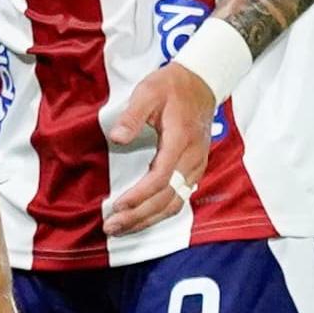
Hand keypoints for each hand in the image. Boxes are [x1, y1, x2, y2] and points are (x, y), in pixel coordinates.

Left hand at [98, 61, 216, 237]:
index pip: (161, 177)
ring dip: (148, 219)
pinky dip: (160, 213)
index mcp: (180, 140)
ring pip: (175, 203)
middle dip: (139, 215)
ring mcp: (196, 166)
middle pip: (167, 197)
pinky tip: (142, 219)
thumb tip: (116, 137)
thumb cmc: (171, 87)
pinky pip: (180, 198)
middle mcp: (192, 159)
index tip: (117, 205)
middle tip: (112, 226)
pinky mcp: (195, 170)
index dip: (139, 195)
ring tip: (122, 228)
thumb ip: (132, 116)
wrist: (201, 84)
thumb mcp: (148, 92)